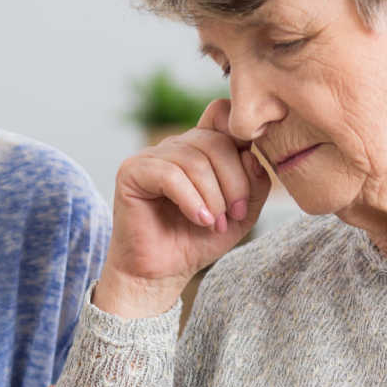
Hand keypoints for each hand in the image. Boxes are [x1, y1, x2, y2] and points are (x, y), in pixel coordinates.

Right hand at [94, 99, 270, 317]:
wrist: (161, 272)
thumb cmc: (197, 242)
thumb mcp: (241, 214)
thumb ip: (254, 183)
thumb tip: (250, 154)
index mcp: (200, 148)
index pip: (220, 115)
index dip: (240, 132)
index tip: (250, 170)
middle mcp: (175, 146)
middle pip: (216, 141)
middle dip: (234, 181)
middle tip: (235, 215)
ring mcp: (151, 156)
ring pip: (194, 160)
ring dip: (213, 197)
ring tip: (214, 224)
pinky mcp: (131, 172)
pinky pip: (169, 175)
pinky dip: (191, 200)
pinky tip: (199, 220)